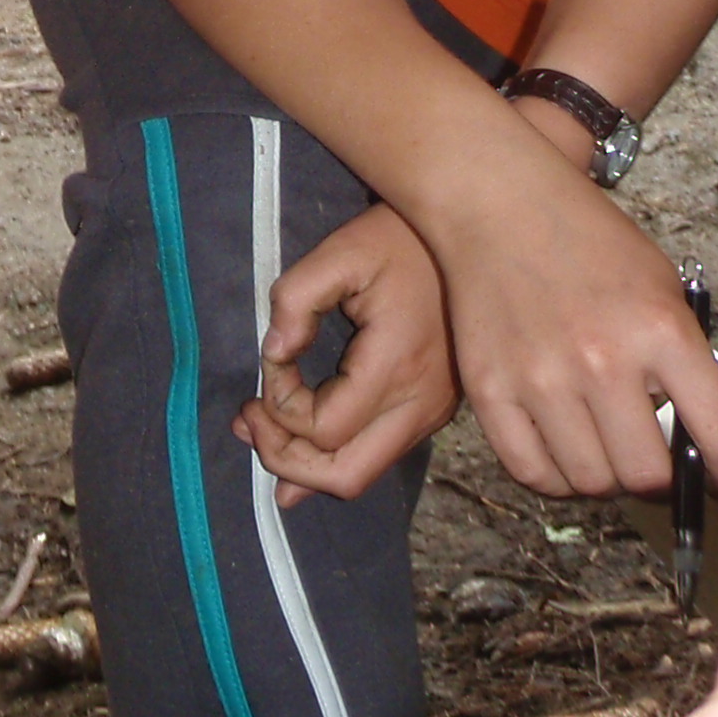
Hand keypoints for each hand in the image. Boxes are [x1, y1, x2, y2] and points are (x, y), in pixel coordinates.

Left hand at [235, 203, 457, 504]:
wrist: (470, 242)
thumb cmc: (399, 240)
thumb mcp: (340, 253)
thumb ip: (296, 299)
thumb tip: (276, 352)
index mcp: (397, 367)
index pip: (325, 428)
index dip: (280, 405)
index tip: (271, 358)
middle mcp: (420, 405)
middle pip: (345, 475)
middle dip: (286, 460)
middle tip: (247, 423)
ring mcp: (431, 415)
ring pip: (361, 473)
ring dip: (306, 462)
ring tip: (260, 429)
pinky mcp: (432, 411)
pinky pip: (377, 453)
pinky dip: (334, 453)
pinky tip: (299, 444)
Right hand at [423, 113, 717, 499]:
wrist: (500, 202)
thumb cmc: (587, 239)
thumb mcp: (662, 285)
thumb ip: (682, 360)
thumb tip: (692, 439)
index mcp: (661, 331)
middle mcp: (603, 362)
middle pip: (648, 476)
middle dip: (660, 479)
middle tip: (653, 461)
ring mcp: (541, 380)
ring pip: (592, 484)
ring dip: (607, 477)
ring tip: (605, 450)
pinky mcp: (490, 389)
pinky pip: (532, 473)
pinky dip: (555, 478)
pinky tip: (564, 453)